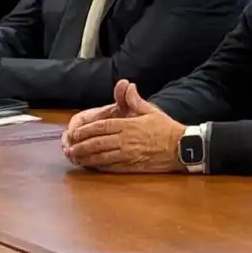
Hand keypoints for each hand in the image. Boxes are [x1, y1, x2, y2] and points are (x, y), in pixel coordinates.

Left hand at [63, 80, 186, 173]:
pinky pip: (111, 167)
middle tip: (69, 147)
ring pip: (101, 156)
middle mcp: (125, 140)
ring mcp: (127, 154)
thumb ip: (135, 100)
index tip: (75, 132)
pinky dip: (99, 166)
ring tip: (75, 158)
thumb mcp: (150, 110)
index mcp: (128, 125)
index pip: (101, 126)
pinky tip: (90, 166)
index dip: (86, 130)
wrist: (181, 147)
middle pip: (97, 142)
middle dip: (81, 145)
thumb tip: (127, 85)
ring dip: (86, 157)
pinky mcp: (131, 166)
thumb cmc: (166, 128)